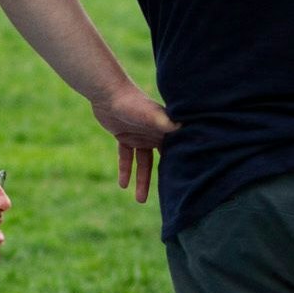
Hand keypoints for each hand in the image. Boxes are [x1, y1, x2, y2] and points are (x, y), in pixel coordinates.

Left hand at [92, 85, 175, 203]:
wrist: (107, 92)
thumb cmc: (131, 101)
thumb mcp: (149, 114)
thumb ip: (163, 122)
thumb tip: (180, 128)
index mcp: (165, 129)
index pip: (177, 150)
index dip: (181, 165)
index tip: (186, 184)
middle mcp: (155, 133)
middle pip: (162, 161)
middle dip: (163, 179)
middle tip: (166, 200)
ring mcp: (140, 136)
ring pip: (143, 163)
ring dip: (141, 180)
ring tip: (139, 200)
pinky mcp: (125, 137)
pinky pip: (126, 157)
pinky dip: (125, 170)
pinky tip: (123, 185)